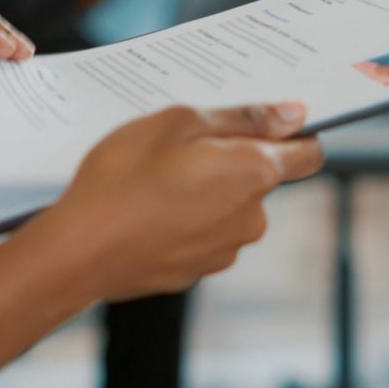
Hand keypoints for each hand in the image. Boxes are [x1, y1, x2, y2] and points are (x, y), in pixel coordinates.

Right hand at [0, 103, 323, 364]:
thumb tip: (293, 115)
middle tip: (178, 147)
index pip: (308, 154)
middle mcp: (251, 218)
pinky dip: (181, 221)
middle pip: (257, 179)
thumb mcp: (178, 123)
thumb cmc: (124, 177)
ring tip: (152, 182)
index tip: (269, 123)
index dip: (295, 135)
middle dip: (228, 161)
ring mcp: (224, 250)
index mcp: (254, 173)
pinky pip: (199, 235)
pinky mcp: (196, 271)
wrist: (80, 250)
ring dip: (202, 192)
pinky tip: (145, 212)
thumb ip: (242, 118)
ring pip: (226, 208)